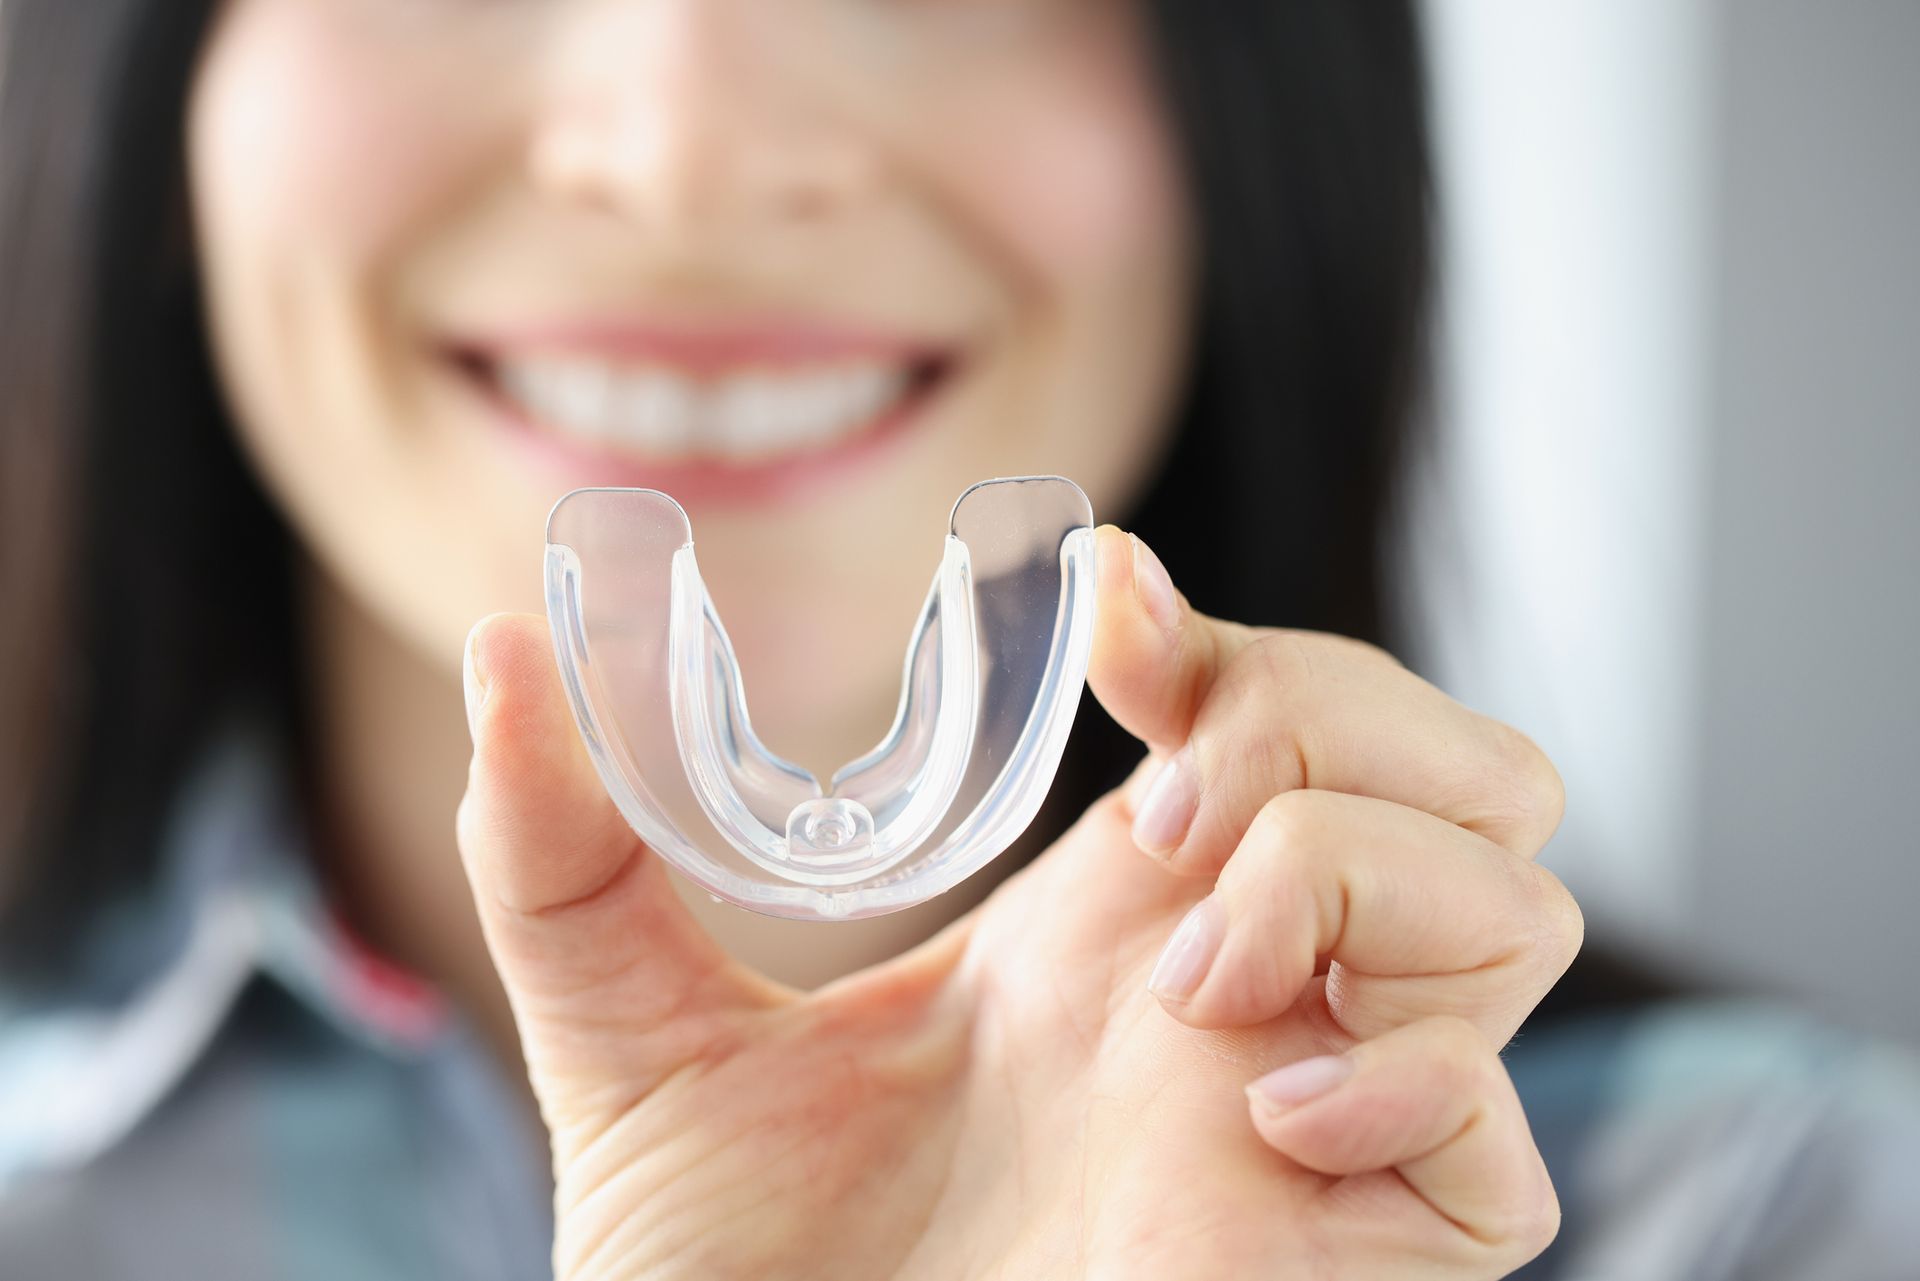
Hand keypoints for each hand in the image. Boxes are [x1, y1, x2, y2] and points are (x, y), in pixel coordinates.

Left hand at [455, 525, 1579, 1279]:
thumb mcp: (638, 1047)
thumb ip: (566, 852)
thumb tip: (501, 638)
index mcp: (1107, 928)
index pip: (1273, 707)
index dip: (1225, 623)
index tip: (1105, 607)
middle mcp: (1238, 1001)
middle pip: (1458, 767)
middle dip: (1332, 718)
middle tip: (1166, 807)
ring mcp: (1317, 1125)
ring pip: (1517, 904)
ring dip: (1355, 878)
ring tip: (1183, 975)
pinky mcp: (1360, 1261)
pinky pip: (1502, 1138)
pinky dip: (1410, 1079)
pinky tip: (1256, 1107)